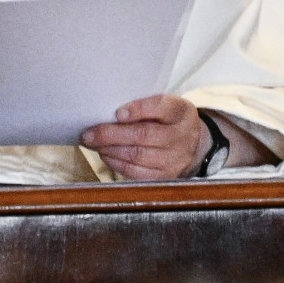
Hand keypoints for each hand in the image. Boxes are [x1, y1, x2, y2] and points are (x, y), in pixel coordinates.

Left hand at [82, 95, 206, 180]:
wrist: (193, 146)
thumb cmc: (169, 121)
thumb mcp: (166, 106)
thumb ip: (145, 106)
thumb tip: (109, 113)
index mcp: (182, 112)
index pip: (161, 107)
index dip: (139, 109)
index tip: (118, 113)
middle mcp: (182, 136)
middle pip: (144, 135)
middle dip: (111, 134)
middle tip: (89, 133)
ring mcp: (174, 159)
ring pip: (136, 155)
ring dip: (109, 149)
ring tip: (93, 143)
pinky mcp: (164, 176)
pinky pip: (135, 172)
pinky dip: (115, 163)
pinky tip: (105, 154)